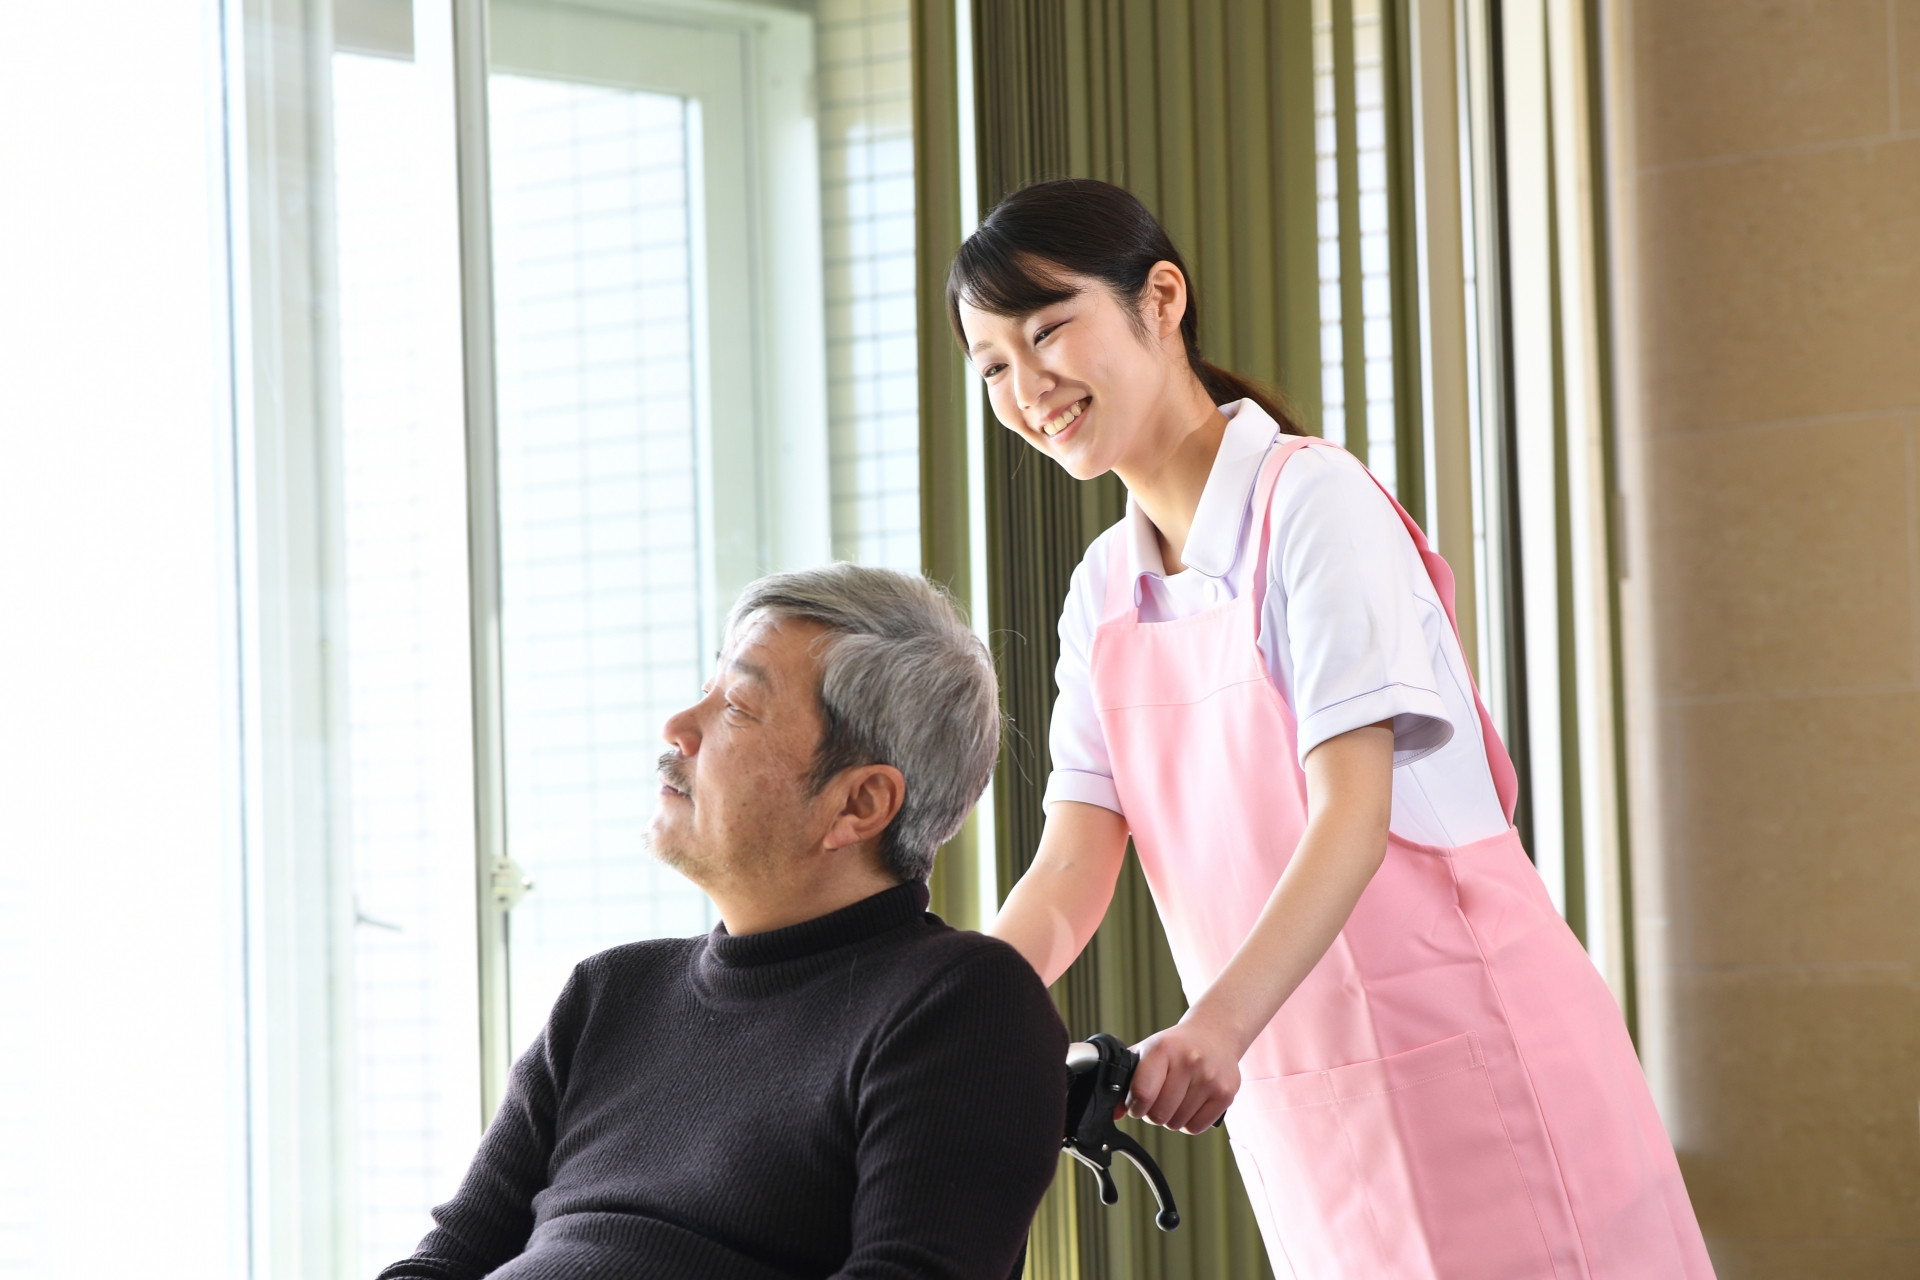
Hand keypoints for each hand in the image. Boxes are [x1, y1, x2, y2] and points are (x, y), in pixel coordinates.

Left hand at [1125, 1011, 1244, 1133]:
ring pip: (1176, 1123)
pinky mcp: (1225, 1093)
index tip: (1136, 1104)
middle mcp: (1189, 1061)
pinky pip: (1196, 1128)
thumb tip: (1114, 1113)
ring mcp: (1209, 1078)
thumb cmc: (1176, 1047)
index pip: (1143, 1093)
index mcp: (1163, 1048)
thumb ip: (1126, 1081)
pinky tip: (1190, 1104)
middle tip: (1157, 1101)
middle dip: (1152, 1113)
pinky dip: (1189, 1123)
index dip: (1135, 1107)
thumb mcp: (1147, 1053)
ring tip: (1175, 1099)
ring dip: (1171, 1118)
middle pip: (1159, 1114)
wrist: (1215, 1034)